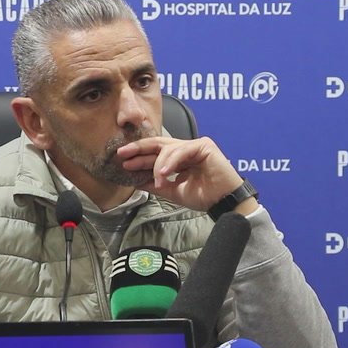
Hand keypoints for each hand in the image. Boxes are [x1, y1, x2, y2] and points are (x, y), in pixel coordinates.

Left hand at [117, 136, 248, 211]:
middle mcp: (185, 149)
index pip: (155, 153)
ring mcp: (195, 146)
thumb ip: (155, 185)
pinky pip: (182, 151)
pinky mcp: (204, 146)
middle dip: (139, 149)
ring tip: (156, 179)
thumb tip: (135, 181)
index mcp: (178, 159)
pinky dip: (171, 162)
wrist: (224, 202)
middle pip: (158, 144)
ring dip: (158, 165)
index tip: (123, 161)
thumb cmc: (204, 196)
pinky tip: (164, 173)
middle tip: (123, 154)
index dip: (139, 156)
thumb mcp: (173, 191)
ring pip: (168, 149)